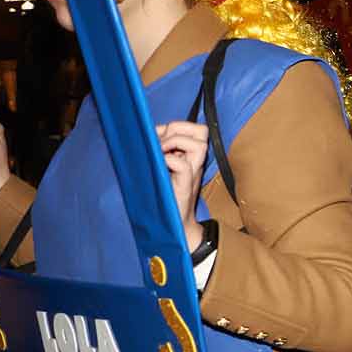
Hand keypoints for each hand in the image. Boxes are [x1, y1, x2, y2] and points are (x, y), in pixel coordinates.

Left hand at [156, 121, 209, 252]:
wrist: (172, 226)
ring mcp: (192, 174)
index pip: (196, 129)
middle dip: (178, 129)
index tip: (159, 137)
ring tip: (160, 154)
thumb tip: (149, 135)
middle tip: (162, 144)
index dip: (177, 126)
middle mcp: (194, 163)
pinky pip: (183, 166)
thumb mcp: (160, 170)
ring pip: (198, 145)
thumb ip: (159, 153)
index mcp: (189, 157)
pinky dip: (169, 161)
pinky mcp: (185, 187)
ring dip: (175, 143)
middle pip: (201, 131)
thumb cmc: (163, 198)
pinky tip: (158, 166)